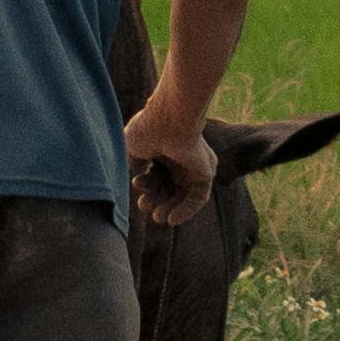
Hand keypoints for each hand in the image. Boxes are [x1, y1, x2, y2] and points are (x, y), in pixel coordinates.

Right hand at [127, 95, 214, 224]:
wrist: (169, 121)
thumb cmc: (148, 130)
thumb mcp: (133, 147)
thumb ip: (135, 162)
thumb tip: (138, 175)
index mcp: (163, 149)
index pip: (155, 175)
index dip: (146, 185)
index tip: (137, 186)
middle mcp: (180, 158)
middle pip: (168, 186)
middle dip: (156, 199)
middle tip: (145, 207)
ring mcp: (194, 165)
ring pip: (182, 193)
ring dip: (169, 207)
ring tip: (158, 217)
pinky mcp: (206, 172)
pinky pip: (198, 197)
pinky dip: (186, 209)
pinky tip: (172, 220)